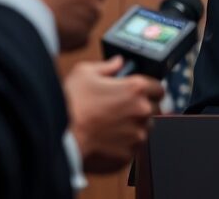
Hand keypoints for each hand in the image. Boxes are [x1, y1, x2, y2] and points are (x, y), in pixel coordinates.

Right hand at [65, 56, 164, 174]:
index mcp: (136, 89)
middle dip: (141, 108)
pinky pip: (132, 148)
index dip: (150, 89)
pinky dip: (124, 144)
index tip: (142, 92)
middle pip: (154, 109)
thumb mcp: (84, 73)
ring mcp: (137, 135)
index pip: (158, 88)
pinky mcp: (129, 154)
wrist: (60, 136)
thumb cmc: (71, 103)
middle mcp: (142, 111)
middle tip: (122, 108)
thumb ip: (107, 66)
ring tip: (111, 125)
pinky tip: (107, 139)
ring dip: (134, 126)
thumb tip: (118, 63)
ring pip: (144, 129)